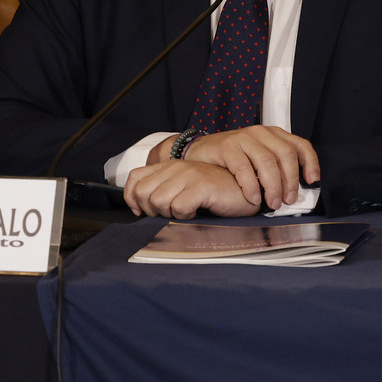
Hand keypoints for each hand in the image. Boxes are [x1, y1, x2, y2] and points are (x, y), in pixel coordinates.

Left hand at [124, 161, 257, 218]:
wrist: (249, 190)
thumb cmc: (216, 193)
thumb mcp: (185, 188)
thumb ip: (164, 190)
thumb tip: (141, 208)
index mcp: (171, 165)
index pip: (135, 178)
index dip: (132, 198)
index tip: (143, 211)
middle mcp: (177, 167)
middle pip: (143, 193)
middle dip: (152, 210)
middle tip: (171, 212)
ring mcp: (189, 174)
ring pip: (158, 201)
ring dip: (169, 213)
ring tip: (186, 211)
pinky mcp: (201, 185)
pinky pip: (177, 207)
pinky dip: (184, 215)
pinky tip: (196, 211)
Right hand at [180, 125, 320, 210]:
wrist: (198, 153)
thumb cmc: (232, 160)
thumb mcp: (258, 158)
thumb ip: (276, 167)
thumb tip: (295, 190)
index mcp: (274, 134)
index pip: (300, 145)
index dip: (310, 163)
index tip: (312, 181)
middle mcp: (261, 132)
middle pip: (285, 154)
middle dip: (290, 180)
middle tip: (289, 200)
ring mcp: (243, 137)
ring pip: (266, 161)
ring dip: (273, 186)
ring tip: (273, 203)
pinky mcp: (227, 146)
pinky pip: (243, 167)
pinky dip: (251, 185)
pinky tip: (254, 198)